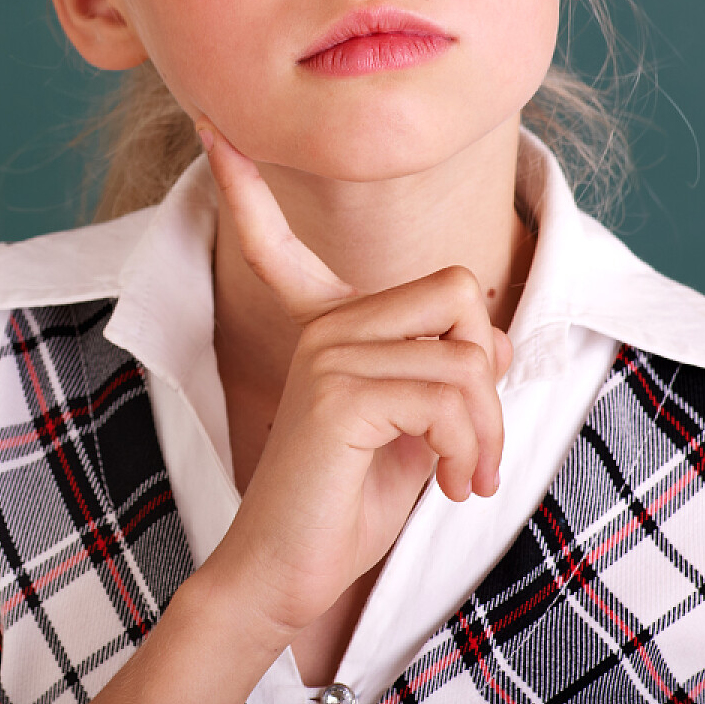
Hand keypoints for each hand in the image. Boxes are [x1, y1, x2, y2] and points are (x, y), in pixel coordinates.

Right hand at [196, 118, 512, 642]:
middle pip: (459, 293)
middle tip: (472, 445)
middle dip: (492, 377)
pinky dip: (470, 448)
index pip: (276, 240)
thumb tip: (491, 336)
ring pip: (468, 357)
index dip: (242, 186)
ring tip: (464, 478)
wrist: (287, 571)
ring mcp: (327, 354)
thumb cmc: (346, 506)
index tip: (212, 132)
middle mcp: (322, 327)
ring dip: (488, 433)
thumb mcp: (410, 431)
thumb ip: (442, 376)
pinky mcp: (339, 393)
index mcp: (326, 327)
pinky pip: (451, 393)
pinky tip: (448, 484)